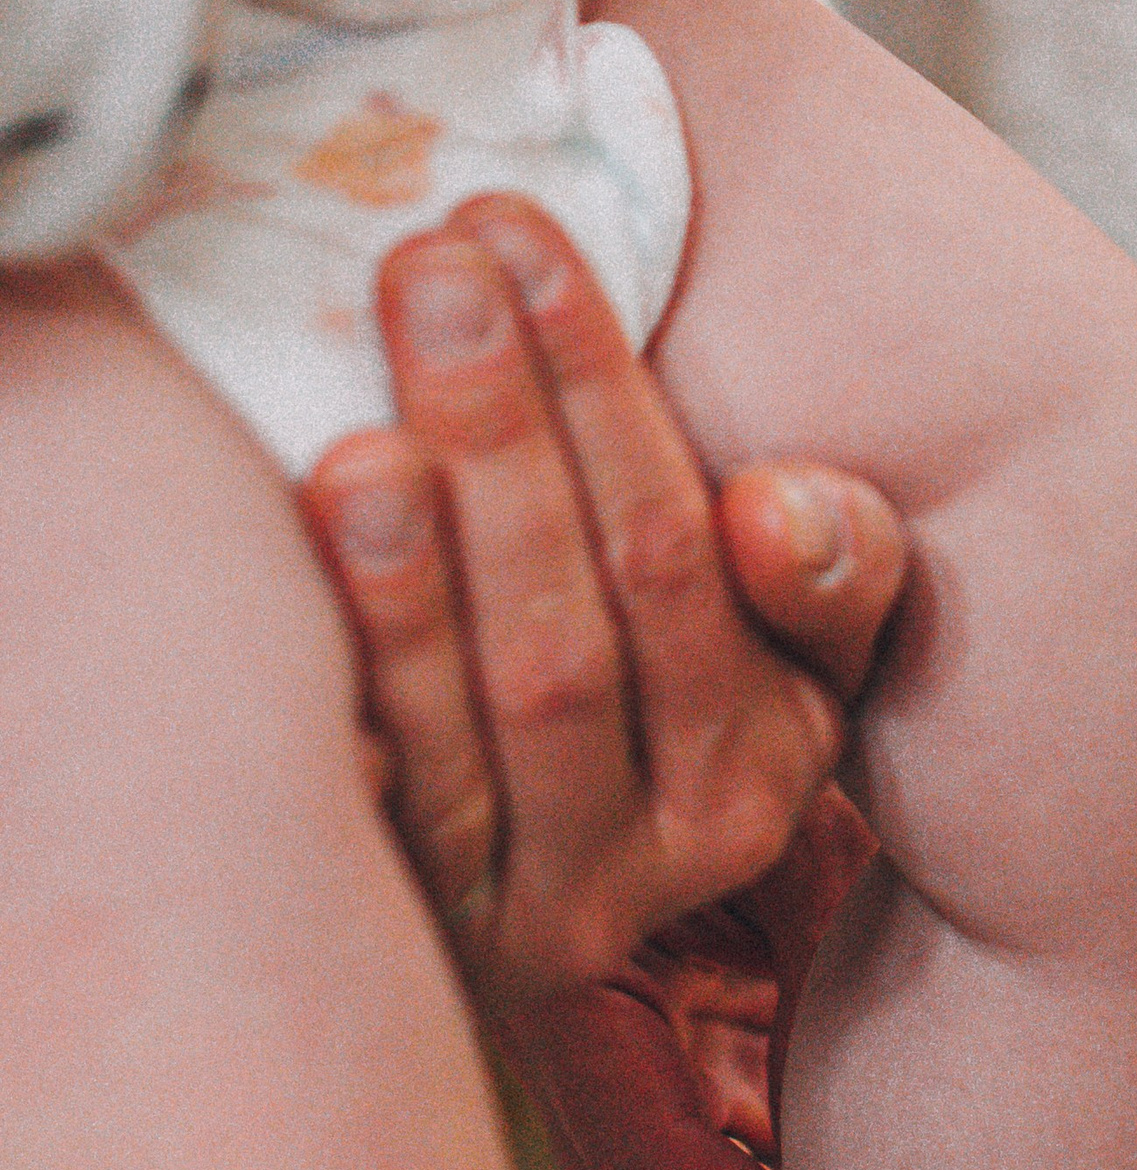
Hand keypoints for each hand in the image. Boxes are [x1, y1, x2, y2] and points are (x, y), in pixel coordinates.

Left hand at [301, 195, 903, 1007]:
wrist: (534, 905)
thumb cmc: (672, 702)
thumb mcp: (795, 652)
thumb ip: (827, 570)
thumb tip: (772, 508)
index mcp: (749, 774)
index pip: (672, 552)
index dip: (592, 383)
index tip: (515, 227)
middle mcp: (638, 868)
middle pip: (565, 641)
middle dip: (496, 435)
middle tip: (427, 268)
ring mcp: (503, 921)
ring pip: (463, 747)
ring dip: (408, 589)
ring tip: (354, 440)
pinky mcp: (390, 943)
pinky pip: (358, 827)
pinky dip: (330, 708)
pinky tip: (277, 605)